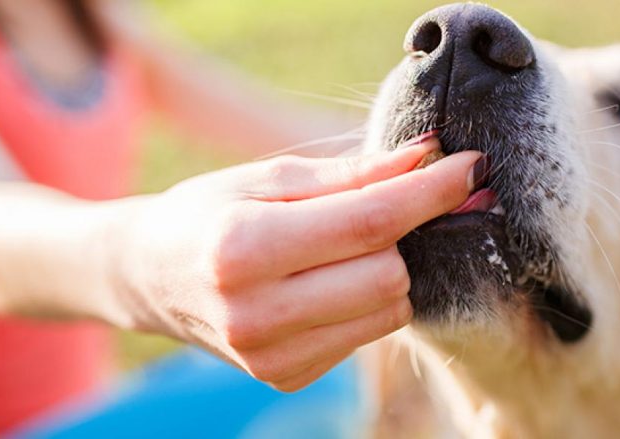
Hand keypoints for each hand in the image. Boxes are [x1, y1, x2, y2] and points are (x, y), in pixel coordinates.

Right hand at [114, 136, 480, 390]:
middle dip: (401, 233)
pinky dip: (366, 300)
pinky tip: (328, 282)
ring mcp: (271, 356)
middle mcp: (255, 313)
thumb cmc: (210, 211)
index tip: (471, 167)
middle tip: (384, 206)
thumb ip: (353, 173)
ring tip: (345, 246)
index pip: (369, 222)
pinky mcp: (286, 377)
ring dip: (388, 269)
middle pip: (389, 272)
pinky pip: (368, 333)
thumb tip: (429, 156)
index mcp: (242, 247)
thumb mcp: (270, 176)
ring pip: (390, 308)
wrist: (148, 276)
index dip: (430, 193)